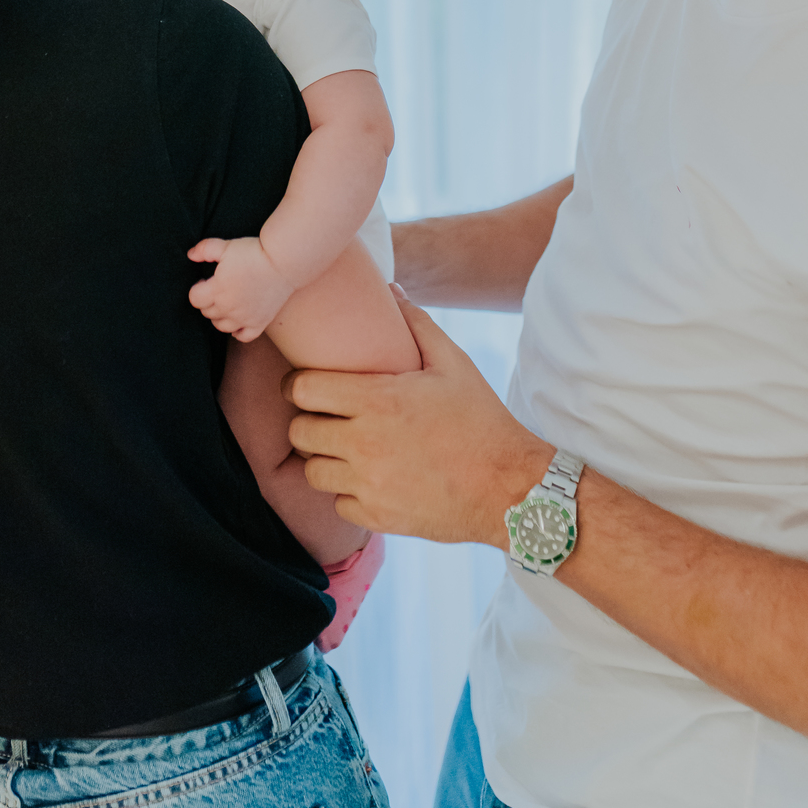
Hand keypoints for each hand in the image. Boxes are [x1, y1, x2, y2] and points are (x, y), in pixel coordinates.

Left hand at [188, 236, 295, 341]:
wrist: (283, 261)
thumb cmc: (253, 252)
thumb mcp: (226, 246)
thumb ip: (204, 249)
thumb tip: (190, 255)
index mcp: (217, 290)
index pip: (194, 299)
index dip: (197, 288)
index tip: (206, 280)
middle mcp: (228, 308)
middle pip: (207, 312)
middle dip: (208, 300)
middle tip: (218, 287)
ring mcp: (244, 318)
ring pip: (221, 326)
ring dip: (220, 316)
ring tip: (227, 302)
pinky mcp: (259, 323)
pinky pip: (243, 336)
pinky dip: (237, 331)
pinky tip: (238, 320)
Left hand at [283, 296, 550, 542]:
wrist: (509, 488)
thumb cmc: (480, 420)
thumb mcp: (453, 363)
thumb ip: (416, 324)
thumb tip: (392, 290)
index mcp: (377, 400)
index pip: (303, 389)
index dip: (298, 384)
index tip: (306, 385)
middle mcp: (364, 443)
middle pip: (299, 431)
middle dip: (308, 420)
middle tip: (326, 416)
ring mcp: (369, 484)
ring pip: (312, 471)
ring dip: (324, 458)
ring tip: (344, 449)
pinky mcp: (378, 517)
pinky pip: (338, 503)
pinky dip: (348, 492)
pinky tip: (369, 478)